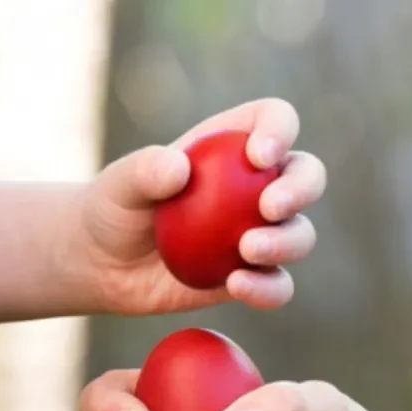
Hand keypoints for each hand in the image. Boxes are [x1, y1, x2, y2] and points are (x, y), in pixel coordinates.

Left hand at [79, 98, 325, 313]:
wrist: (104, 263)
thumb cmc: (113, 207)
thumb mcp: (118, 183)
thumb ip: (144, 170)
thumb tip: (178, 169)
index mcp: (233, 144)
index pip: (276, 121)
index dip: (280, 131)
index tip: (257, 156)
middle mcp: (257, 185)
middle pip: (307, 176)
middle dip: (301, 188)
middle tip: (268, 207)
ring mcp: (260, 232)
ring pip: (300, 234)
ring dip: (286, 241)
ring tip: (247, 249)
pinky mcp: (252, 276)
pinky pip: (277, 285)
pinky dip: (267, 288)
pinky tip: (237, 285)